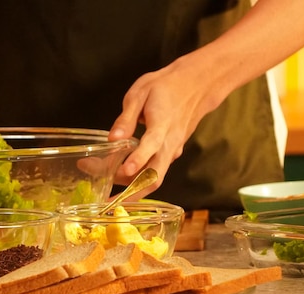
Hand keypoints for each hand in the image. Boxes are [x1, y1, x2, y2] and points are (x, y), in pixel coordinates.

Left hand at [108, 54, 224, 199]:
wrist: (196, 84)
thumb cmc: (166, 86)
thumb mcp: (140, 93)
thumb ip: (126, 118)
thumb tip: (112, 139)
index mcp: (162, 124)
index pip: (151, 145)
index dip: (138, 159)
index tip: (125, 169)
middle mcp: (170, 143)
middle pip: (155, 175)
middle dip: (131, 190)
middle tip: (107, 199)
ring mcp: (172, 150)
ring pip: (155, 178)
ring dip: (134, 191)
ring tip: (110, 198)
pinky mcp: (171, 153)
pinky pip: (156, 172)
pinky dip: (140, 182)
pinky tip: (122, 183)